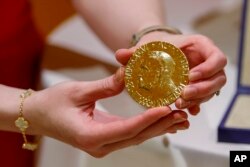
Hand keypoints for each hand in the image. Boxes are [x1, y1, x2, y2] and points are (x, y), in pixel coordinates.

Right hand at [24, 67, 188, 156]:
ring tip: (179, 118)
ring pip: (136, 137)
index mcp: (90, 136)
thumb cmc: (52, 104)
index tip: (166, 108)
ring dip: (157, 128)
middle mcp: (99, 145)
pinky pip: (130, 134)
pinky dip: (146, 127)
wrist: (38, 115)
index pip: (127, 129)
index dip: (148, 119)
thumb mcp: (78, 91)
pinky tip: (160, 121)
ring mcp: (103, 144)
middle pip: (136, 136)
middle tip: (181, 113)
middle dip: (160, 125)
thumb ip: (106, 85)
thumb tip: (129, 73)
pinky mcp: (105, 138)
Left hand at [115, 31, 226, 114]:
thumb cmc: (157, 47)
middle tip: (183, 95)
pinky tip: (186, 111)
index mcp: (200, 47)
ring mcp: (204, 76)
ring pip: (212, 91)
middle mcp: (206, 62)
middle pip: (218, 78)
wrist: (160, 53)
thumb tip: (118, 55)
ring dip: (198, 99)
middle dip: (203, 89)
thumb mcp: (147, 47)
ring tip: (179, 104)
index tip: (190, 77)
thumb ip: (134, 52)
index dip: (209, 69)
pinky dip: (195, 105)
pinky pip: (203, 98)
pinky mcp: (198, 87)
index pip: (217, 58)